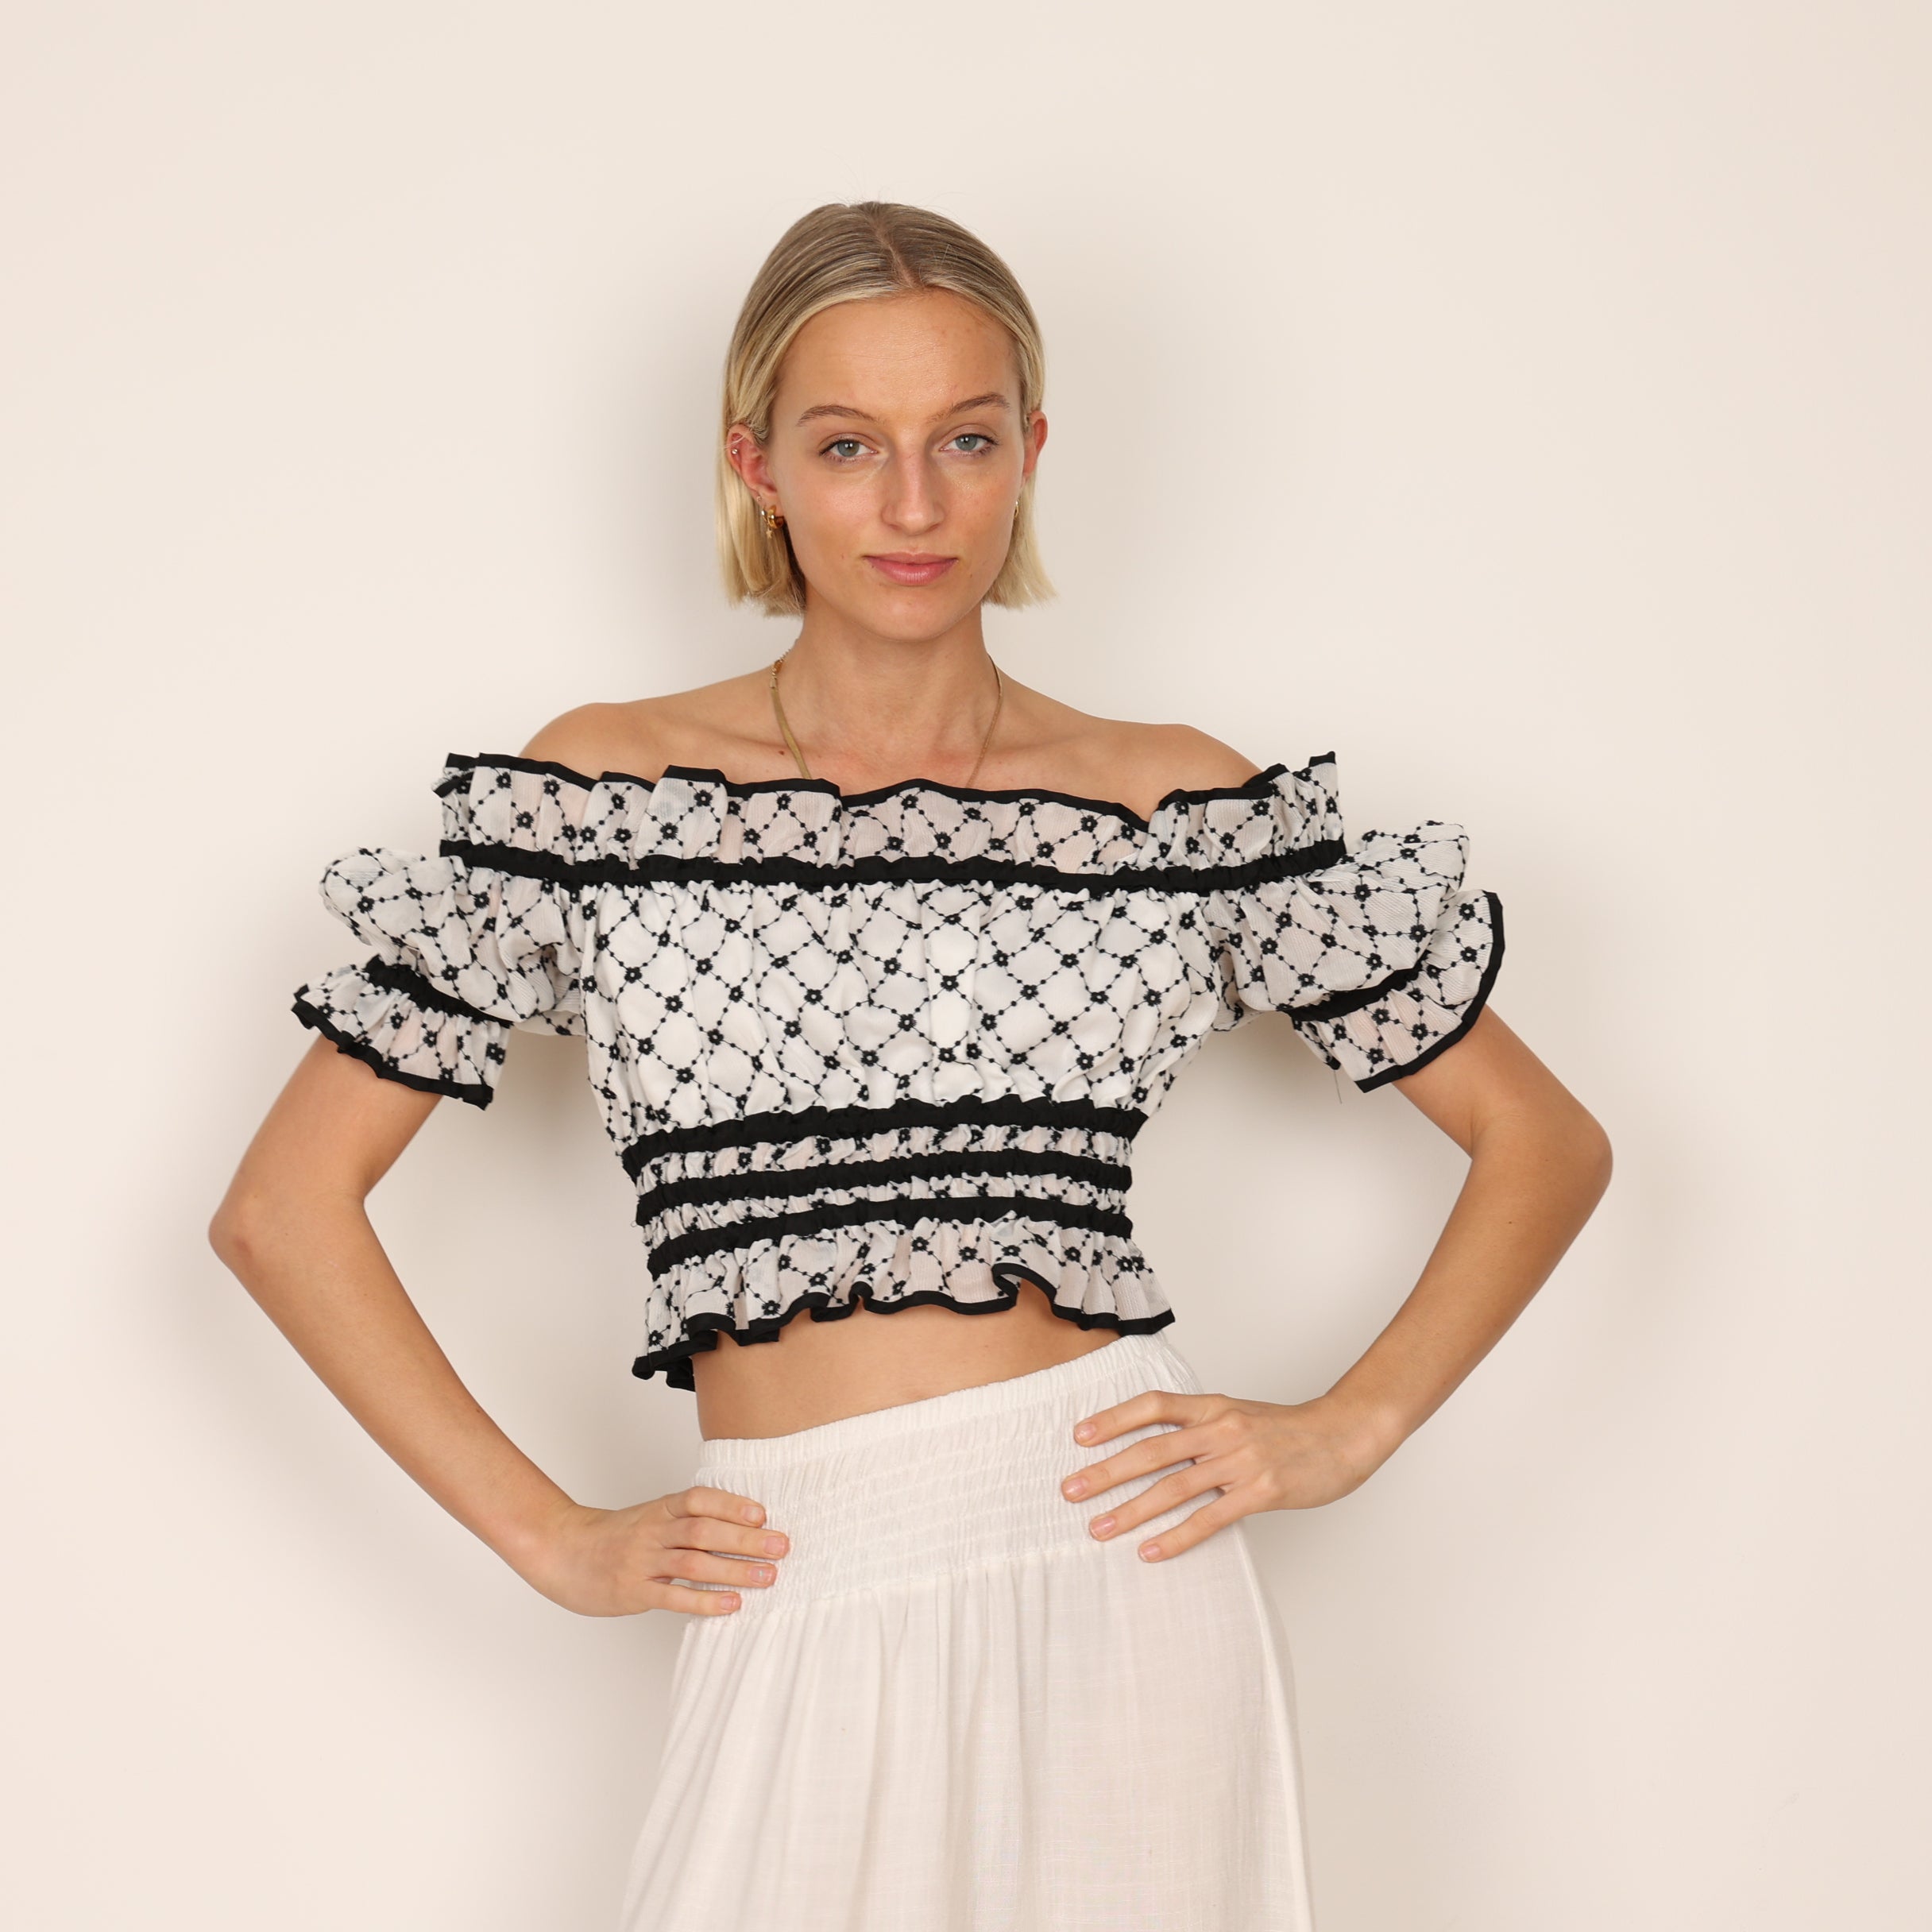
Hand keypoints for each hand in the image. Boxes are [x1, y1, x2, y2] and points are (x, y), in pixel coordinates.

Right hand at [516, 1486, 789, 1616]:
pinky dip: (705, 1601)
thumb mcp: (650, 1517)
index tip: (763, 1514)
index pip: (700, 1499)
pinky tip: (731, 1605)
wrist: (562, 1551)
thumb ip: (687, 1520)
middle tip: (782, 1547)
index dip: (732, 1505)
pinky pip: (673, 1597)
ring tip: (768, 1578)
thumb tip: (740, 1527)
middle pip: (705, 1530)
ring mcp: (643, 1561)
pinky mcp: (633, 1591)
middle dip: (747, 1539)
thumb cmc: (615, 1536)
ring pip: (694, 1562)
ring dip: (735, 1570)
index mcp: (660, 1508)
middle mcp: (654, 1530)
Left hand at [1059, 1390, 1395, 1562]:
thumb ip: (1201, 1426)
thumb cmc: (1288, 1429)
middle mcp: (1221, 1429)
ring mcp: (1241, 1461)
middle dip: (1106, 1471)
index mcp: (1213, 1406)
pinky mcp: (1261, 1492)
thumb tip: (1156, 1447)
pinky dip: (1176, 1536)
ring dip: (1131, 1509)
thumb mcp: (1239, 1414)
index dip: (1113, 1418)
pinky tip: (1151, 1552)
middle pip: (1152, 1449)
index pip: (1153, 1405)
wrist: (1344, 1435)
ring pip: (1174, 1487)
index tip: (1078, 1435)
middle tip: (1069, 1490)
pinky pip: (1209, 1518)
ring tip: (1098, 1528)